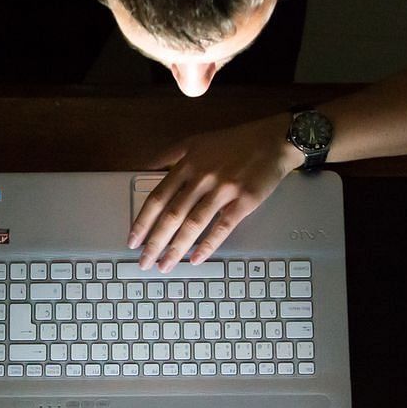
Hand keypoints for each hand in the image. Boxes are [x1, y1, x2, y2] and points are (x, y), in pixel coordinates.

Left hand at [128, 114, 302, 270]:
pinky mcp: (245, 201)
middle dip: (155, 242)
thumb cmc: (233, 143)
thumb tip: (143, 169)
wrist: (273, 141)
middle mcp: (201, 178)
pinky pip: (223, 227)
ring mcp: (223, 190)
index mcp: (187, 165)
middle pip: (172, 215)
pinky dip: (208, 245)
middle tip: (144, 262)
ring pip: (193, 224)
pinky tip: (196, 259)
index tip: (132, 241)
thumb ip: (168, 156)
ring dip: (176, 248)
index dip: (143, 222)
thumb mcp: (195, 142)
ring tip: (164, 266)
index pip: (157, 198)